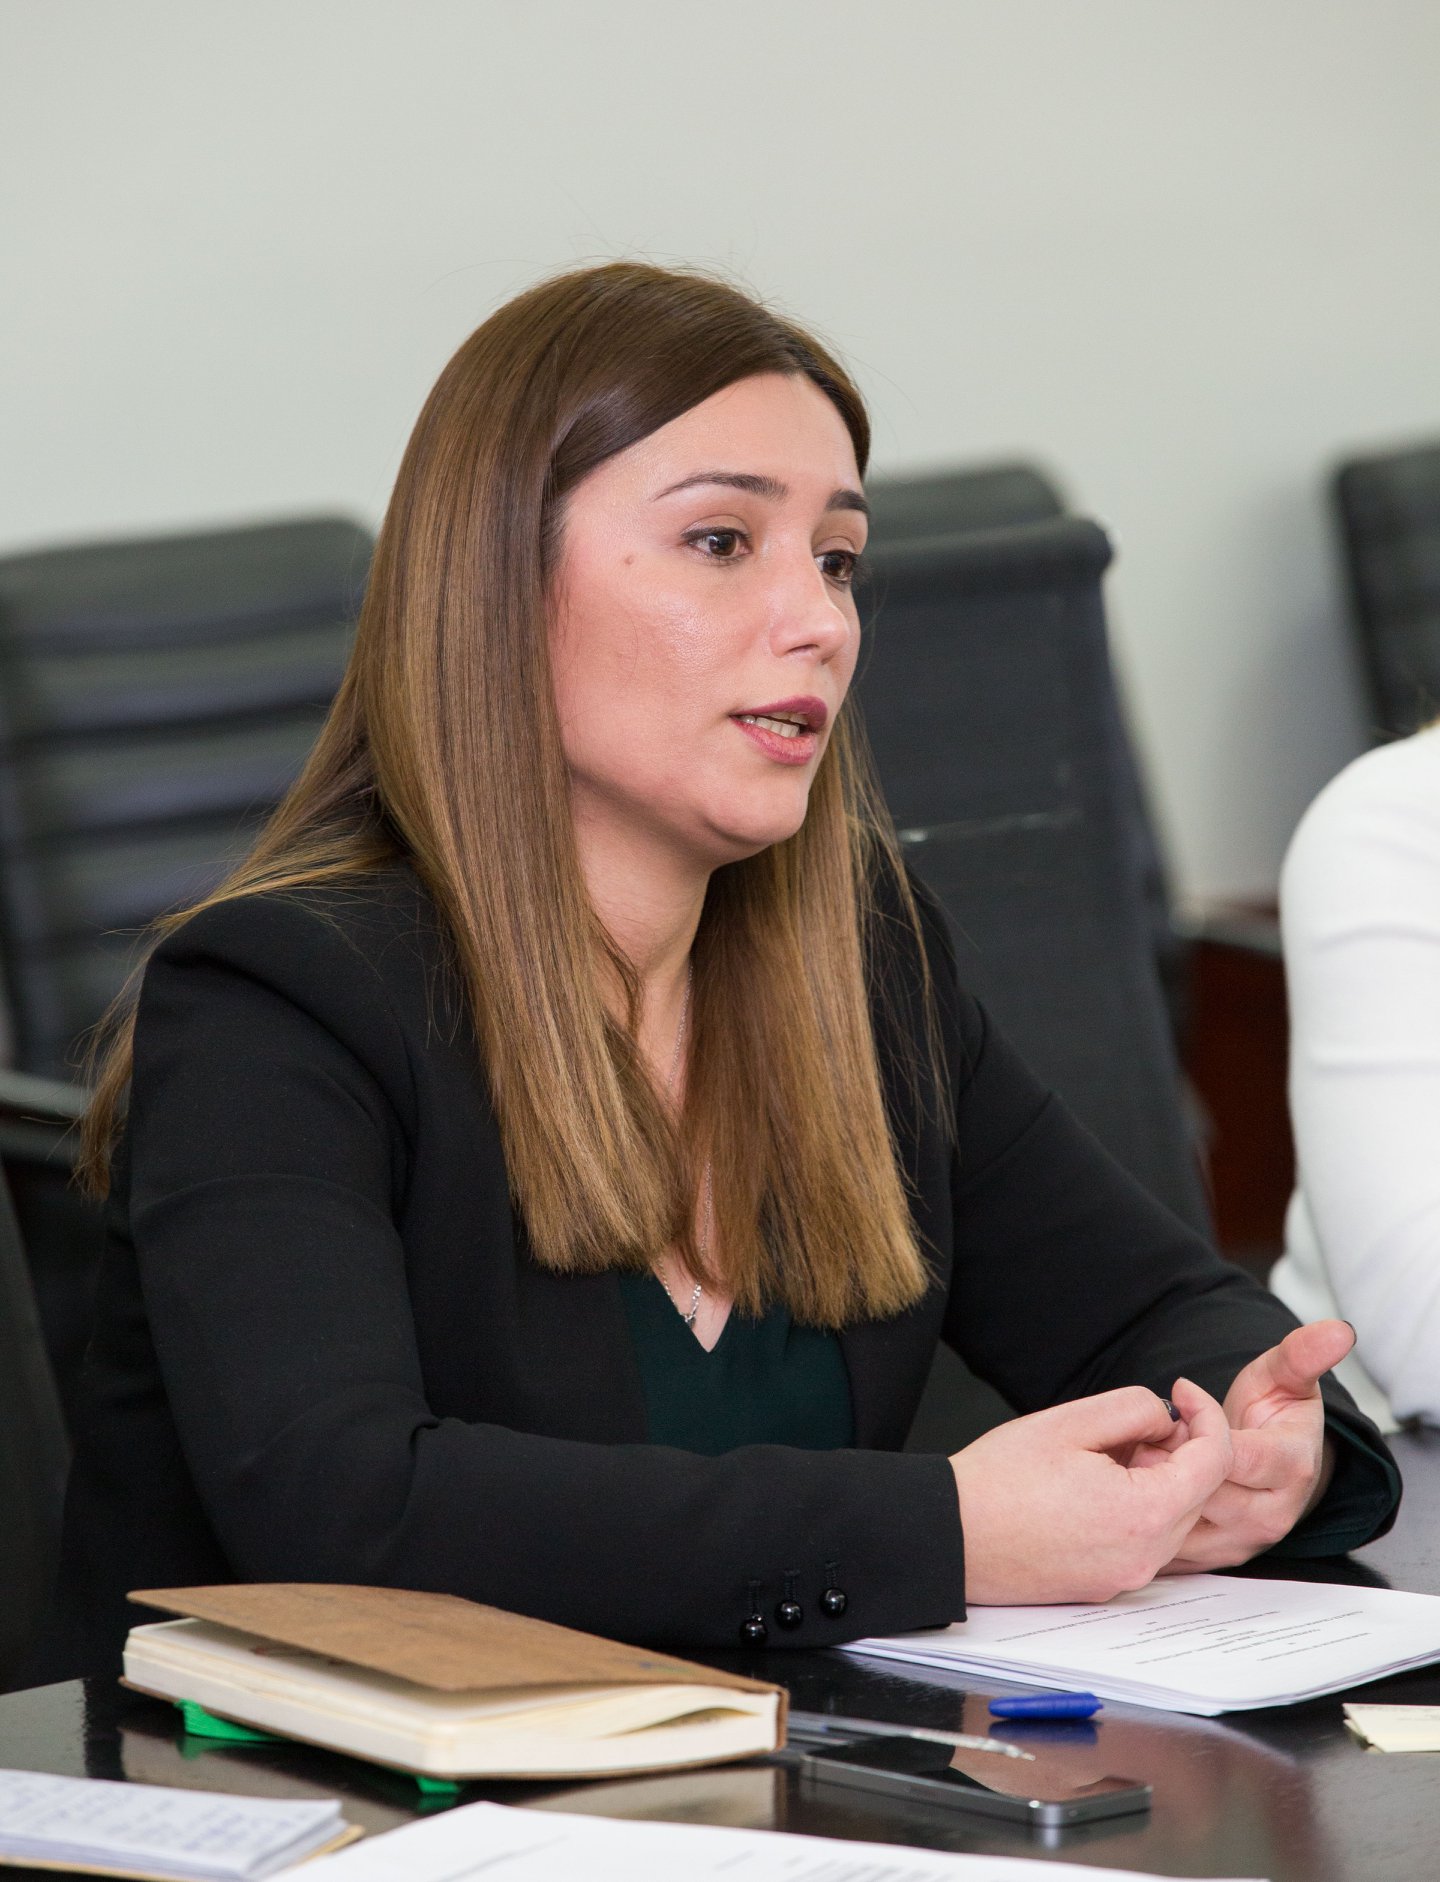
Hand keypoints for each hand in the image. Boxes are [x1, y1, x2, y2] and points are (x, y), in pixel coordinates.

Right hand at [950, 1377, 1231, 1604]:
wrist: (949, 1537)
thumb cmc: (997, 1481)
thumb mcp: (1068, 1421)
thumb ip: (1133, 1409)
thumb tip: (1167, 1419)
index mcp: (1144, 1514)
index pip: (1215, 1461)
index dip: (1206, 1414)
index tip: (1182, 1390)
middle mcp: (1145, 1556)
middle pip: (1198, 1493)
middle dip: (1178, 1449)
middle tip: (1130, 1423)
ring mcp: (1125, 1577)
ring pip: (1172, 1518)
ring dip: (1156, 1479)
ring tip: (1101, 1455)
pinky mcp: (1104, 1586)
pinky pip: (1143, 1540)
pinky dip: (1135, 1507)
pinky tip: (1090, 1487)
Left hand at [1145, 1319, 1351, 1572]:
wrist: (1271, 1465)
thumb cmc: (1274, 1415)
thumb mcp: (1286, 1377)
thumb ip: (1303, 1354)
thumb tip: (1340, 1331)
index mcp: (1290, 1469)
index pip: (1233, 1456)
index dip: (1199, 1421)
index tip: (1181, 1392)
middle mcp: (1270, 1516)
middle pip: (1203, 1494)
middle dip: (1169, 1457)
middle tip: (1153, 1426)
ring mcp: (1241, 1543)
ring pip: (1181, 1525)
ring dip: (1153, 1488)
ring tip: (1145, 1451)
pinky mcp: (1213, 1559)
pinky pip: (1169, 1547)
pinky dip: (1145, 1517)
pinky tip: (1138, 1483)